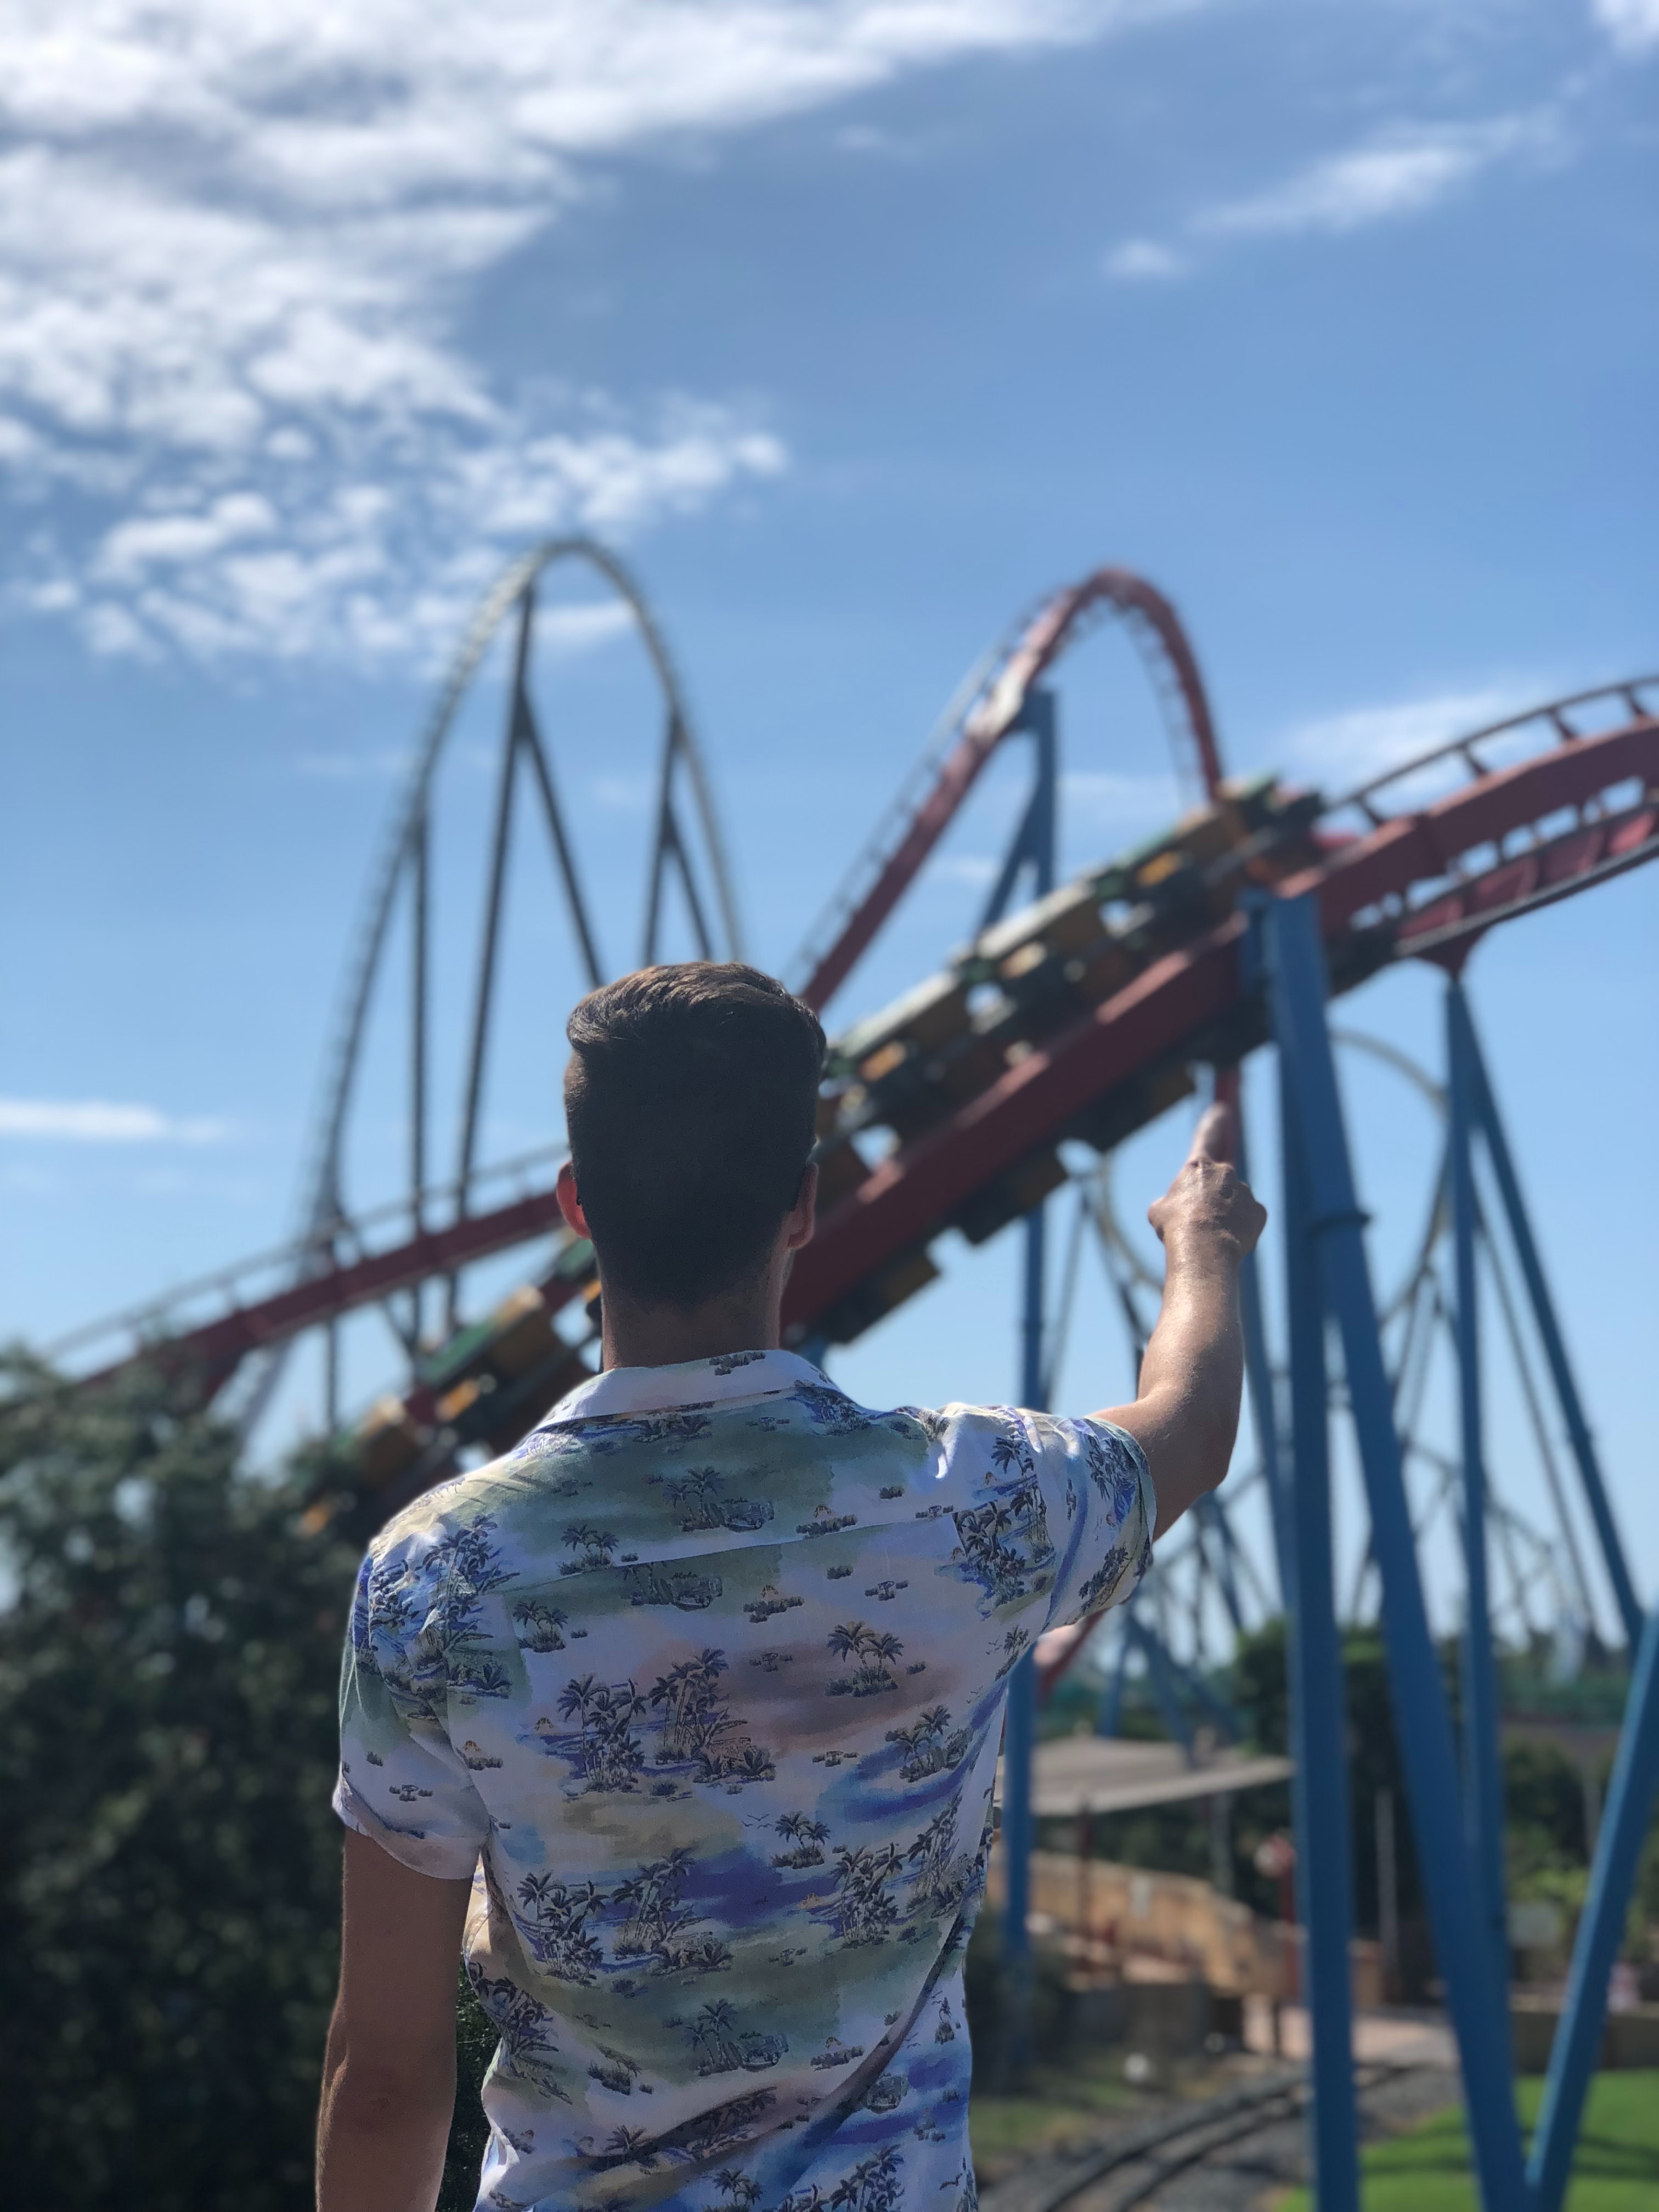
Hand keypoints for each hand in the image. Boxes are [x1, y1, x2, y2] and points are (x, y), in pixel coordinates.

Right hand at [1146, 1102, 1266, 1262]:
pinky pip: (1248, 1218)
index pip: (1207, 1137)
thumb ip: (1170, 1201)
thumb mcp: (1158, 1211)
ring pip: (1234, 1203)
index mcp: (1197, 1166)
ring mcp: (1244, 1191)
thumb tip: (1175, 1206)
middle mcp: (1224, 1172)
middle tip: (1199, 1223)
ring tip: (1210, 1237)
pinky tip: (1228, 1239)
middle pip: (1219, 1183)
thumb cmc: (1176, 1226)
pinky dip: (1240, 1228)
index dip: (1213, 1123)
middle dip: (1211, 1200)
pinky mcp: (1258, 1211)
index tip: (1223, 1110)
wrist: (1204, 1247)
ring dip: (1225, 1216)